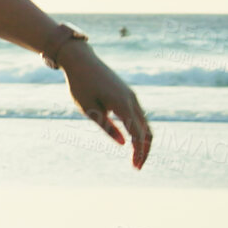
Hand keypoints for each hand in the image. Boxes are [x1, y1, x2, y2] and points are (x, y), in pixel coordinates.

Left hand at [60, 46, 151, 168]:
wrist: (81, 61)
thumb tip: (124, 144)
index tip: (135, 167)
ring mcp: (132, 96)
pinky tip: (131, 140)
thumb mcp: (89, 109)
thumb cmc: (80, 85)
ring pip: (145, 123)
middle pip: (147, 131)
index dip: (139, 152)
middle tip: (137, 166)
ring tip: (135, 156)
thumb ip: (107, 127)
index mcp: (122, 105)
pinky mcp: (128, 94)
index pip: (137, 135)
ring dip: (143, 141)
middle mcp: (132, 100)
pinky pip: (139, 115)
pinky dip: (139, 130)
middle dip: (144, 150)